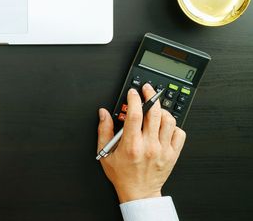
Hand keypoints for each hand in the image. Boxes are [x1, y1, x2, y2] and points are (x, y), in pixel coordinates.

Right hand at [97, 84, 185, 202]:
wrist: (139, 193)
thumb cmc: (122, 175)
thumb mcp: (105, 153)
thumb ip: (104, 131)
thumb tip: (104, 113)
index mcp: (132, 145)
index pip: (135, 115)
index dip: (134, 99)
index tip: (133, 93)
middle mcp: (149, 146)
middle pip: (154, 113)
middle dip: (151, 96)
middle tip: (147, 90)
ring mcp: (163, 150)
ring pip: (169, 121)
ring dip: (162, 110)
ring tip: (155, 108)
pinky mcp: (173, 154)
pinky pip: (179, 133)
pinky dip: (174, 126)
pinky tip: (165, 125)